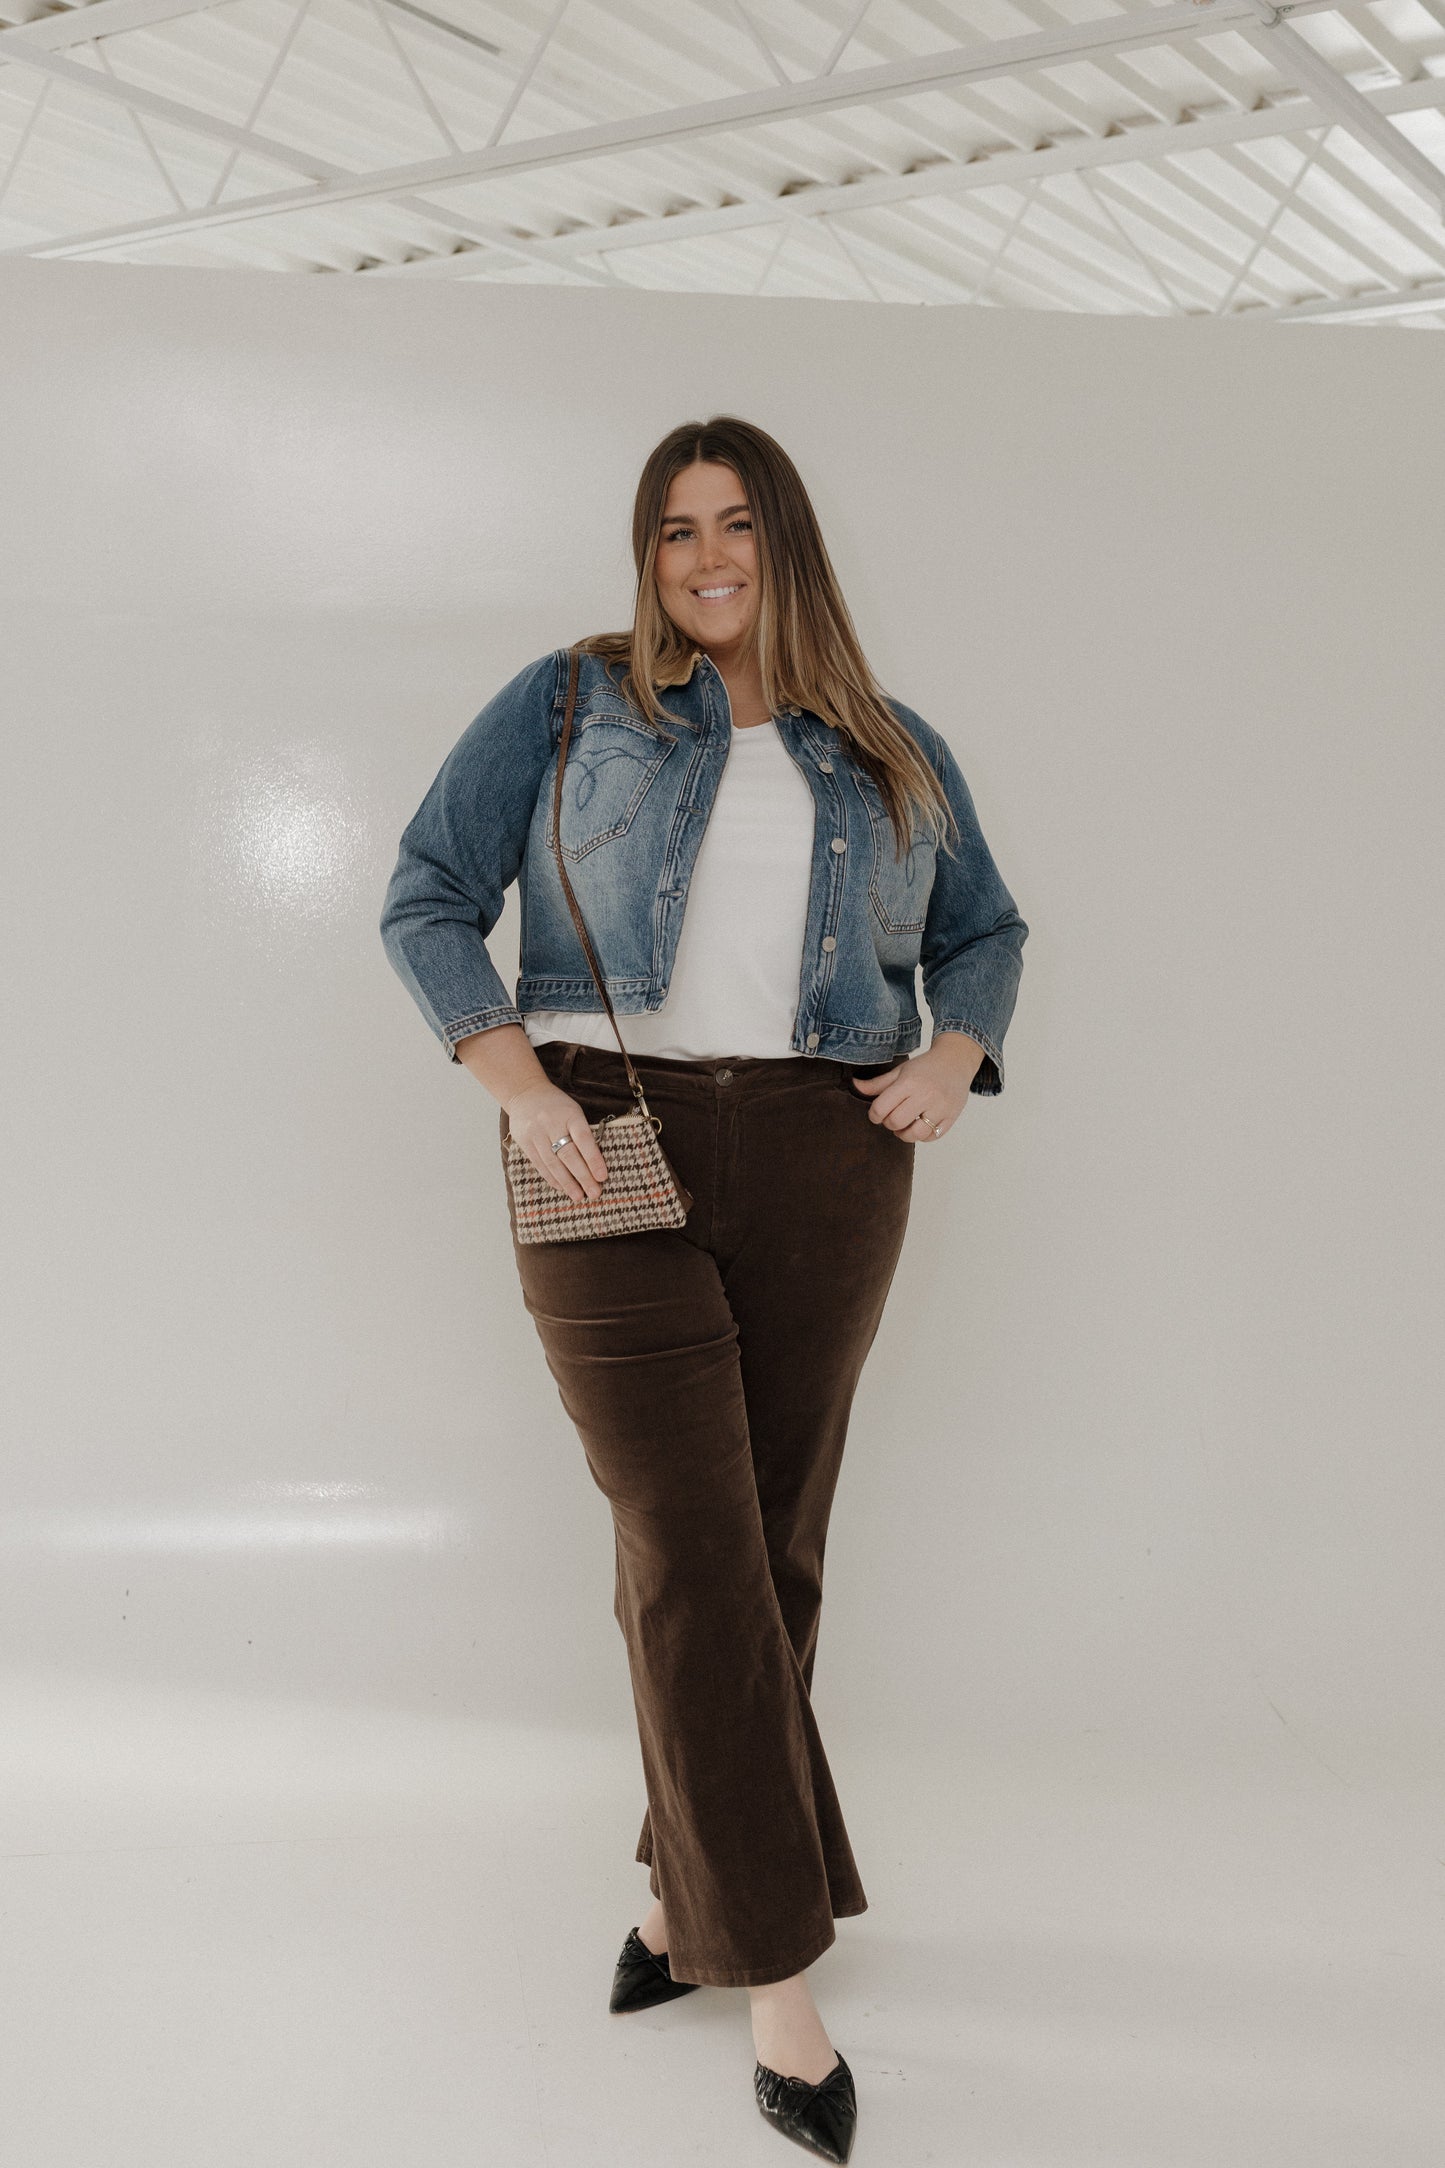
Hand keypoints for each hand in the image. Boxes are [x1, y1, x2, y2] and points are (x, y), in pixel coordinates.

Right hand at [505, 1080, 609, 1203]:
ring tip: (579, 1196)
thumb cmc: (557, 1105)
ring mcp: (536, 1133)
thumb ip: (583, 1132)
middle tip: (595, 1193)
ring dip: (567, 1183)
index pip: (583, 1138)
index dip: (593, 1159)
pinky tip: (562, 1188)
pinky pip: (540, 1164)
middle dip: (583, 1176)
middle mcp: (551, 1123)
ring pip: (553, 1163)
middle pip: (568, 1154)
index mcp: (570, 1113)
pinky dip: (552, 1178)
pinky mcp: (524, 1142)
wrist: (525, 1092)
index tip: (603, 1177)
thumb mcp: (573, 1111)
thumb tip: (595, 1163)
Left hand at [850, 1034, 984, 1140]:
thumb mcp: (900, 1071)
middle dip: (889, 1124)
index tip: (876, 1114)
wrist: (956, 1061)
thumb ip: (877, 1083)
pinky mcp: (952, 1116)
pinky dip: (922, 1136)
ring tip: (903, 1126)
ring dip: (904, 1134)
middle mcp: (926, 1094)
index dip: (874, 1115)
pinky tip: (919, 1126)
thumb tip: (854, 1085)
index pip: (882, 1108)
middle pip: (896, 1122)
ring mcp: (941, 1107)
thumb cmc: (925, 1067)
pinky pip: (932, 1136)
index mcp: (909, 1082)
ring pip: (915, 1134)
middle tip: (891, 1118)